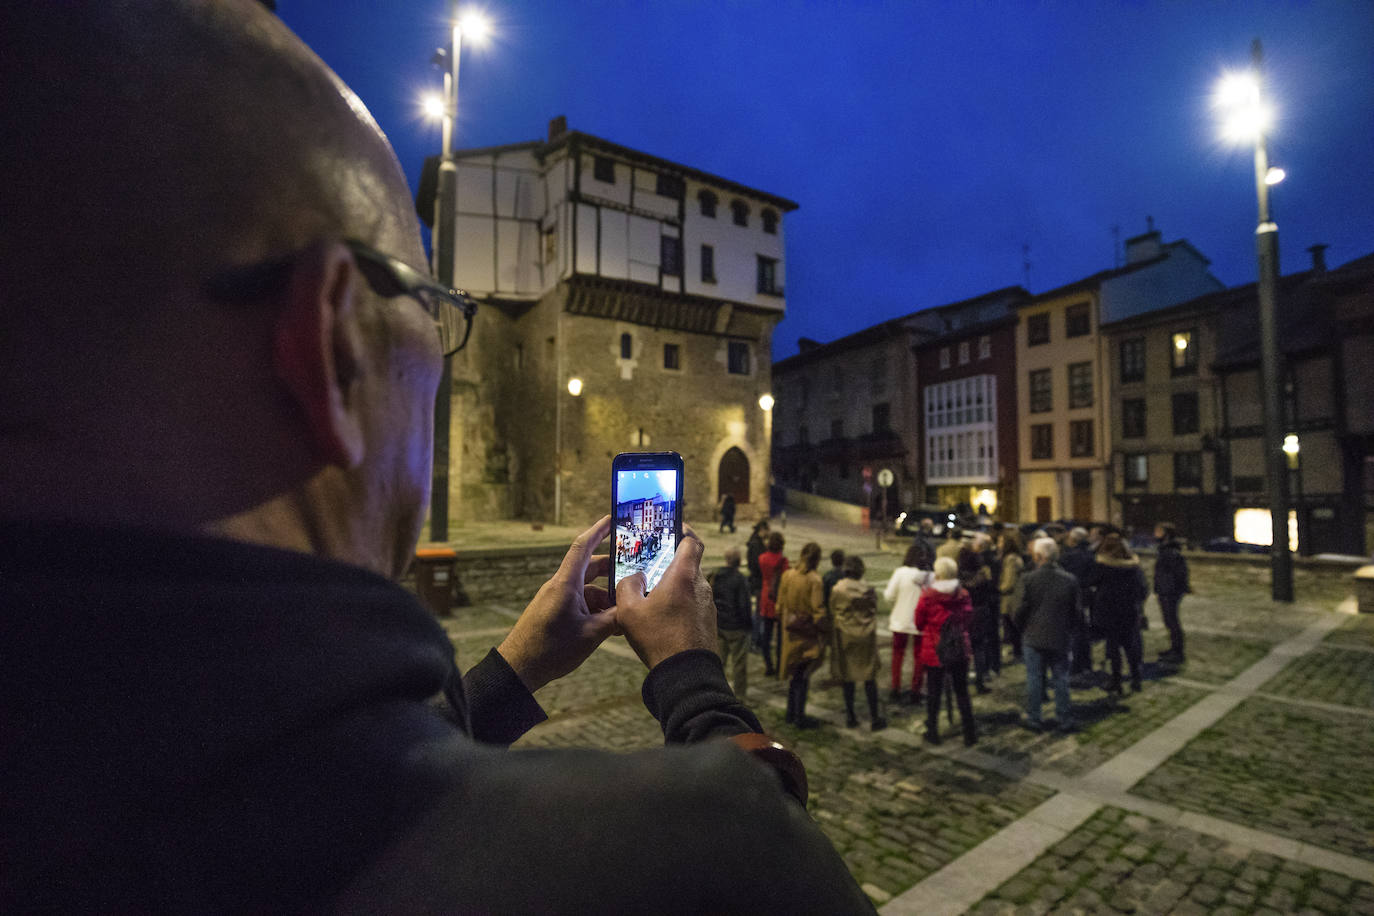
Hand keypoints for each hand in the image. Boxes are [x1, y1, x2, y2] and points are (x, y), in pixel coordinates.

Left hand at [496, 516, 618, 692]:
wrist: (520, 668)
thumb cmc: (550, 650)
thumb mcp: (590, 635)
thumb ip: (615, 619)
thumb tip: (633, 607)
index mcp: (566, 584)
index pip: (583, 547)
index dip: (599, 530)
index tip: (613, 518)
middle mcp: (561, 586)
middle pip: (591, 568)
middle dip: (614, 572)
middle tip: (637, 574)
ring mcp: (557, 599)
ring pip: (589, 589)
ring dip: (608, 597)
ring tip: (627, 609)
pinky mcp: (556, 611)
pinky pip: (581, 602)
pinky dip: (597, 609)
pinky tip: (613, 624)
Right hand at [615, 526, 716, 670]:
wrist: (687, 674)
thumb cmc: (658, 638)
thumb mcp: (630, 611)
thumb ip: (627, 586)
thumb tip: (635, 577)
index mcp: (684, 576)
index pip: (692, 541)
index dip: (683, 530)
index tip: (673, 527)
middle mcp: (701, 586)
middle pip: (689, 564)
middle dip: (671, 563)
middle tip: (652, 565)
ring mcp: (708, 605)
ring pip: (690, 586)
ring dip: (674, 586)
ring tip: (653, 596)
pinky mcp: (708, 622)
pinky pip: (693, 604)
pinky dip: (680, 604)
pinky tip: (663, 618)